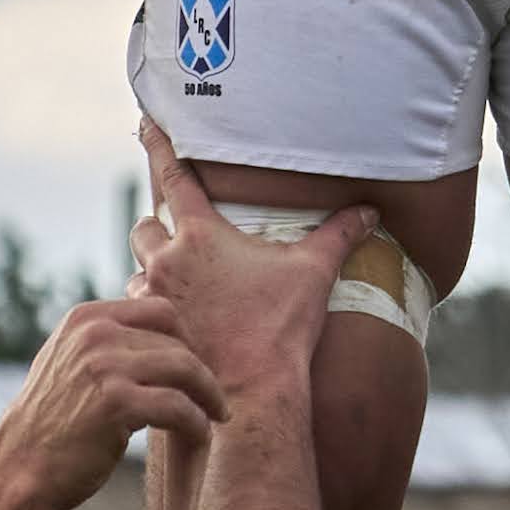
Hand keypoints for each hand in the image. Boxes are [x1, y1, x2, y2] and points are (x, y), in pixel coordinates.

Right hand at [0, 291, 222, 509]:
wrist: (18, 470)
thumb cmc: (51, 425)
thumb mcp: (69, 364)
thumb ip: (105, 343)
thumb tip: (164, 333)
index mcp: (86, 318)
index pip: (159, 309)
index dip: (186, 338)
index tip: (196, 366)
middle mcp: (95, 334)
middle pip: (176, 338)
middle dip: (201, 368)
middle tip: (214, 396)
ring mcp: (104, 366)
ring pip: (184, 367)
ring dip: (208, 394)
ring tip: (217, 414)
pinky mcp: (115, 403)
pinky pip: (177, 405)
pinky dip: (197, 421)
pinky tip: (200, 434)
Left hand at [132, 119, 375, 403]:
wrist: (251, 390)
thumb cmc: (281, 328)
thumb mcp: (313, 273)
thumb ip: (340, 235)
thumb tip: (371, 211)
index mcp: (202, 235)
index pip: (174, 173)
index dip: (160, 142)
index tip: (145, 119)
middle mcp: (169, 259)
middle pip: (146, 224)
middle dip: (159, 225)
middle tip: (178, 234)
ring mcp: (155, 294)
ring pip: (138, 267)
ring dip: (154, 269)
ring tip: (178, 281)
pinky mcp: (153, 327)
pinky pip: (140, 306)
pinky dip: (153, 305)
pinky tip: (174, 316)